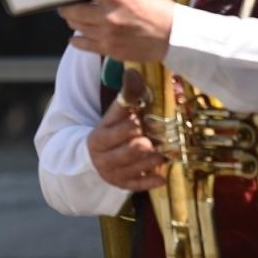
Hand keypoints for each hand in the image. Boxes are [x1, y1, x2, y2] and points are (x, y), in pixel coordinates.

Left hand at [55, 0, 174, 61]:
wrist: (174, 36)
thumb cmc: (159, 8)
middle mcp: (108, 16)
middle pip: (73, 10)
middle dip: (66, 7)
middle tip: (64, 5)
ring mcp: (107, 35)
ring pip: (77, 27)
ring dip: (72, 21)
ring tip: (73, 17)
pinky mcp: (109, 50)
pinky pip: (83, 45)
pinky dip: (77, 39)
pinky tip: (76, 36)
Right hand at [87, 72, 167, 190]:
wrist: (93, 155)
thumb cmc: (110, 130)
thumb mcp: (113, 114)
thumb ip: (125, 96)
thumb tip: (132, 72)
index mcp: (99, 137)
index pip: (121, 130)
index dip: (134, 125)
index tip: (142, 120)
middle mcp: (102, 157)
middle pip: (133, 149)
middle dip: (148, 143)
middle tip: (158, 138)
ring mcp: (111, 172)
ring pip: (139, 166)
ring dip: (155, 159)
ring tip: (164, 152)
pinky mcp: (120, 184)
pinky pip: (138, 185)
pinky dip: (151, 181)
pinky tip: (162, 177)